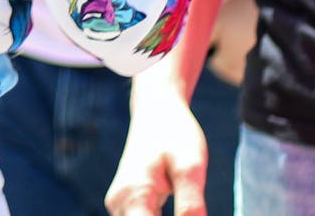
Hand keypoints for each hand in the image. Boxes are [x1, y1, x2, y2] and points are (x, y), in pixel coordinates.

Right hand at [107, 78, 207, 214]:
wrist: (156, 110)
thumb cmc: (174, 134)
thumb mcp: (190, 168)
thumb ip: (191, 206)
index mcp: (134, 195)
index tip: (192, 215)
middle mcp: (120, 202)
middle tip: (194, 211)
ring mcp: (120, 203)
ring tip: (190, 207)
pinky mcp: (128, 202)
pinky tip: (181, 213)